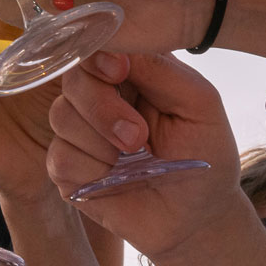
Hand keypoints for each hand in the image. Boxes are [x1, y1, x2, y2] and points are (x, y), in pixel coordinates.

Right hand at [47, 52, 245, 259]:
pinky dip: (91, 169)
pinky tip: (115, 178)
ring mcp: (80, 132)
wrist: (197, 218)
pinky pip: (60, 156)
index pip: (98, 47)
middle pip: (73, 78)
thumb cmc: (205, 157)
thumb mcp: (199, 104)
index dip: (99, 56)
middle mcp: (101, 96)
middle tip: (138, 136)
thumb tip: (117, 50)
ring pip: (61, 115)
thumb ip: (161, 70)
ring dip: (101, 141)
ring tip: (135, 158)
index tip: (119, 72)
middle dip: (102, 107)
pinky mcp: (67, 169)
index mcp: (132, 73)